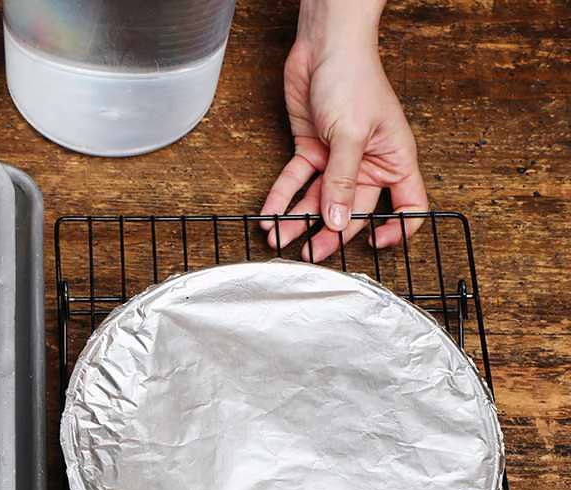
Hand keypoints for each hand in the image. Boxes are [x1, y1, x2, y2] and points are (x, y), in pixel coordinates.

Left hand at [260, 0, 426, 261]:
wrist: (323, 48)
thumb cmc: (353, 79)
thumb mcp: (350, 135)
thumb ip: (342, 181)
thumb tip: (336, 220)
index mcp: (394, 160)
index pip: (408, 205)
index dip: (397, 229)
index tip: (376, 245)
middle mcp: (367, 164)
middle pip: (352, 210)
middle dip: (331, 233)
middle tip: (311, 254)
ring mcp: (338, 159)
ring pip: (319, 200)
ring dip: (299, 221)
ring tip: (280, 239)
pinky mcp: (311, 151)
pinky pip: (295, 182)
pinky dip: (281, 199)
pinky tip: (268, 215)